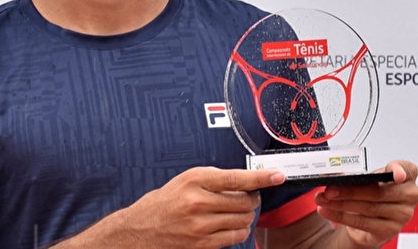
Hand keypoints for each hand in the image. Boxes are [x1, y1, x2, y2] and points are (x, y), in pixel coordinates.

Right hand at [119, 166, 285, 248]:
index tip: (277, 175)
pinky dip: (241, 229)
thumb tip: (244, 182)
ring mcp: (201, 225)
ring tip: (238, 211)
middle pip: (244, 200)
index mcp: (194, 180)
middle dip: (253, 198)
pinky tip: (233, 224)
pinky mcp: (203, 243)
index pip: (236, 178)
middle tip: (249, 196)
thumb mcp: (185, 180)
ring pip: (243, 218)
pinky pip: (235, 235)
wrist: (140, 229)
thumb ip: (213, 179)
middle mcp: (198, 201)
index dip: (261, 177)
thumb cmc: (164, 202)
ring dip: (247, 215)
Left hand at [314, 160, 417, 247]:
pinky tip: (327, 211)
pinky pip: (362, 223)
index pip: (407, 169)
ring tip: (323, 199)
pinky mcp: (390, 230)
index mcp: (407, 176)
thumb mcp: (367, 179)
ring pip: (367, 208)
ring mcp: (402, 214)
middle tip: (329, 190)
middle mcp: (409, 195)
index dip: (399, 170)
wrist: (370, 219)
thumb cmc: (371, 192)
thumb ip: (358, 175)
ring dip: (340, 204)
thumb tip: (334, 175)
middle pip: (378, 192)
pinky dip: (340, 216)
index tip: (394, 172)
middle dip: (350, 191)